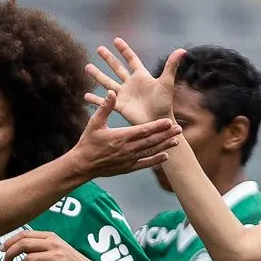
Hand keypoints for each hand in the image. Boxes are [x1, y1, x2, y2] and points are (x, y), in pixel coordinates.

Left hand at [1, 229, 98, 260]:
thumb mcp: (55, 246)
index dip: (10, 241)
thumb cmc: (68, 260)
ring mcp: (56, 256)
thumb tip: (17, 247)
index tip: (1, 249)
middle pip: (24, 245)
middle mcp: (52, 244)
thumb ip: (39, 244)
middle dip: (10, 253)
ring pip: (29, 259)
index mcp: (50, 236)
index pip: (25, 234)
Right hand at [64, 89, 181, 179]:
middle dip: (165, 135)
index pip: (143, 131)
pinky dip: (155, 160)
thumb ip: (104, 108)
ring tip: (176, 141)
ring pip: (150, 152)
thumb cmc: (88, 143)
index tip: (168, 121)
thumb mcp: (94, 123)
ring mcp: (128, 159)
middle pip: (151, 141)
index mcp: (121, 137)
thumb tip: (111, 92)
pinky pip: (144, 164)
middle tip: (178, 129)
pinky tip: (165, 156)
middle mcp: (127, 149)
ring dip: (164, 146)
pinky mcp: (127, 167)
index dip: (157, 126)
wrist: (82, 165)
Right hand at [86, 38, 178, 124]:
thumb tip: (182, 50)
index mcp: (141, 76)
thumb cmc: (164, 103)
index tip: (116, 40)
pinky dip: (95, 99)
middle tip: (98, 49)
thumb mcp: (167, 82)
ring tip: (87, 67)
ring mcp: (124, 94)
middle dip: (107, 58)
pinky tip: (86, 96)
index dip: (124, 50)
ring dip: (97, 75)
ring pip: (108, 82)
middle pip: (116, 68)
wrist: (158, 121)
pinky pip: (105, 101)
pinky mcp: (119, 106)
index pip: (131, 59)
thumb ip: (171, 66)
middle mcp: (131, 84)